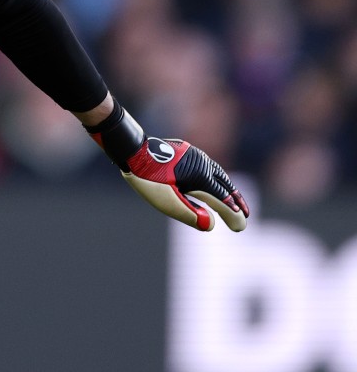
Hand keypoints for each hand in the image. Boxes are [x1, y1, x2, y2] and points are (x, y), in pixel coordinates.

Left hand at [85, 99, 249, 231]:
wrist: (133, 151)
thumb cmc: (148, 179)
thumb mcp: (167, 202)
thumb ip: (190, 214)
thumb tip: (212, 225)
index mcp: (200, 177)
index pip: (222, 200)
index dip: (233, 214)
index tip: (241, 227)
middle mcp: (202, 164)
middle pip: (225, 186)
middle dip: (236, 201)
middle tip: (245, 215)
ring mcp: (195, 155)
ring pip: (218, 175)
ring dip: (228, 188)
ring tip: (235, 200)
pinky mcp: (188, 151)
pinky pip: (208, 167)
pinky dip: (216, 178)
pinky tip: (215, 183)